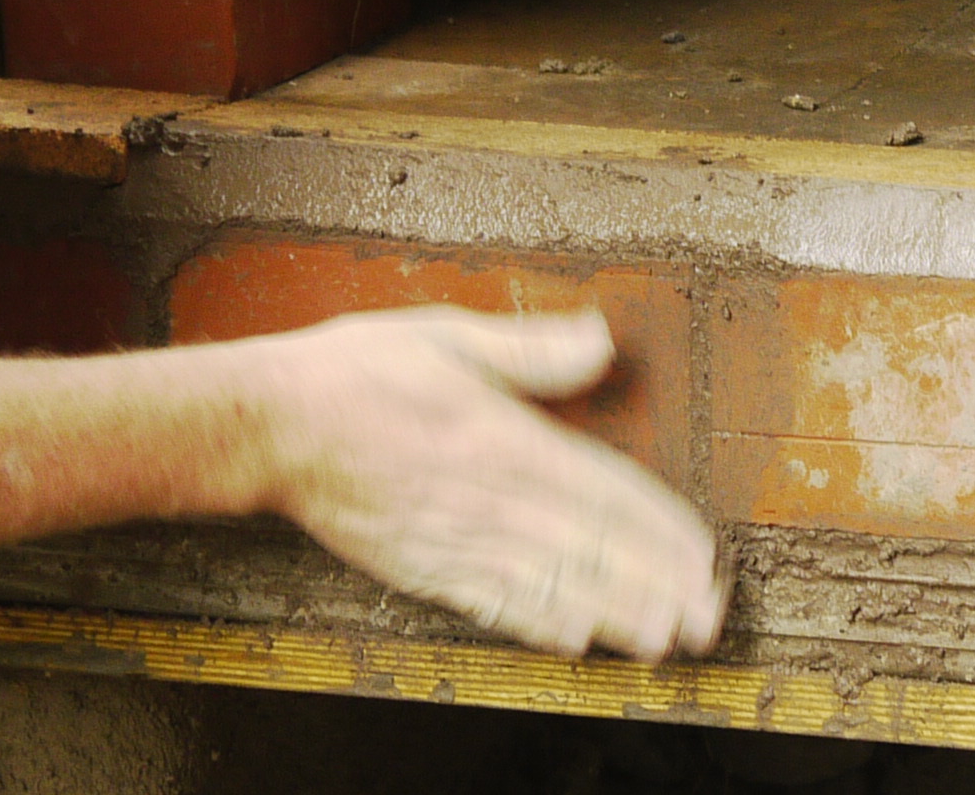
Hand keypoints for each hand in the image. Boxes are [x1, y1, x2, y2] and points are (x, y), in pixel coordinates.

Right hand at [243, 306, 724, 660]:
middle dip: (653, 586)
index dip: (657, 528)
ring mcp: (453, 542)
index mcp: (501, 441)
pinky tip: (572, 640)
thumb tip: (601, 336)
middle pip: (588, 552)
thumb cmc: (355, 374)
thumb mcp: (446, 334)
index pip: (602, 491)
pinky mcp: (421, 568)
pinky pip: (491, 605)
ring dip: (611, 615)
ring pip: (549, 587)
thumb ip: (530, 347)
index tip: (701, 553)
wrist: (269, 428)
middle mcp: (486, 500)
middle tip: (706, 615)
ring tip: (663, 639)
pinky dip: (536, 625)